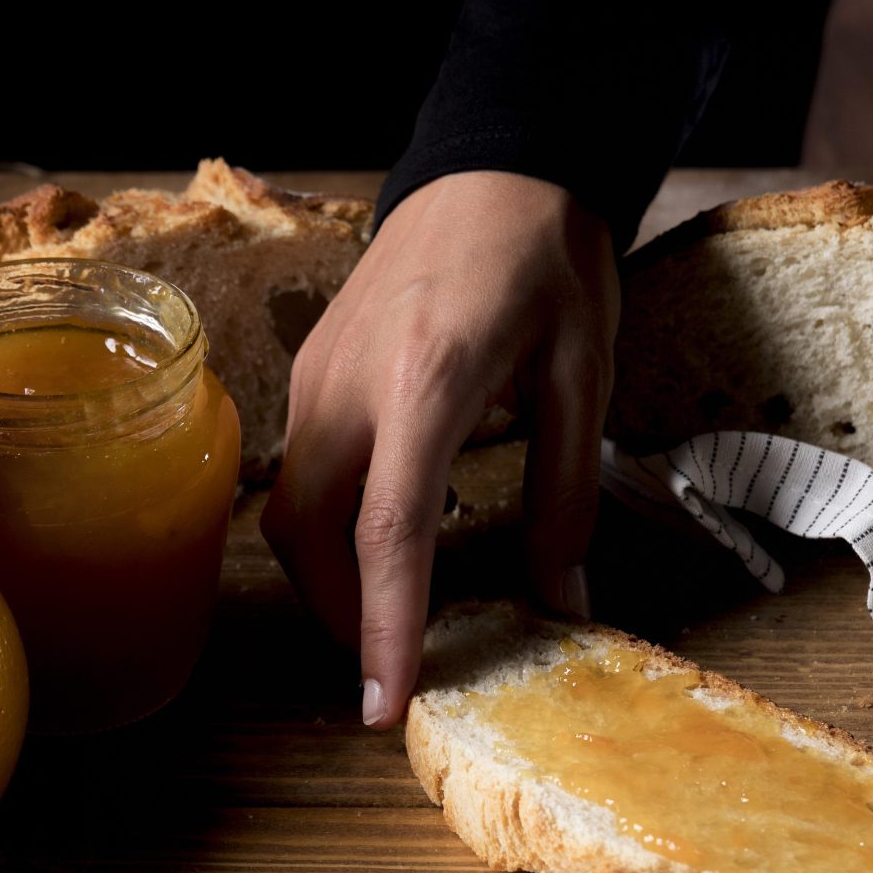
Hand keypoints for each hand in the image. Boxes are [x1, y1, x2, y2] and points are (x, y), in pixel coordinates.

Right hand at [262, 170, 619, 728]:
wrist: (493, 165)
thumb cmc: (546, 257)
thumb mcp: (583, 375)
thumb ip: (564, 496)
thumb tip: (562, 603)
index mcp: (427, 379)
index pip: (387, 530)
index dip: (386, 628)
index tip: (385, 706)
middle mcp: (349, 381)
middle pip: (309, 534)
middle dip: (345, 616)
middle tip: (399, 666)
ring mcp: (317, 373)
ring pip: (290, 508)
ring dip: (330, 576)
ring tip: (392, 613)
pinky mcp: (311, 368)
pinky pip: (299, 469)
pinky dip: (328, 527)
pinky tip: (380, 541)